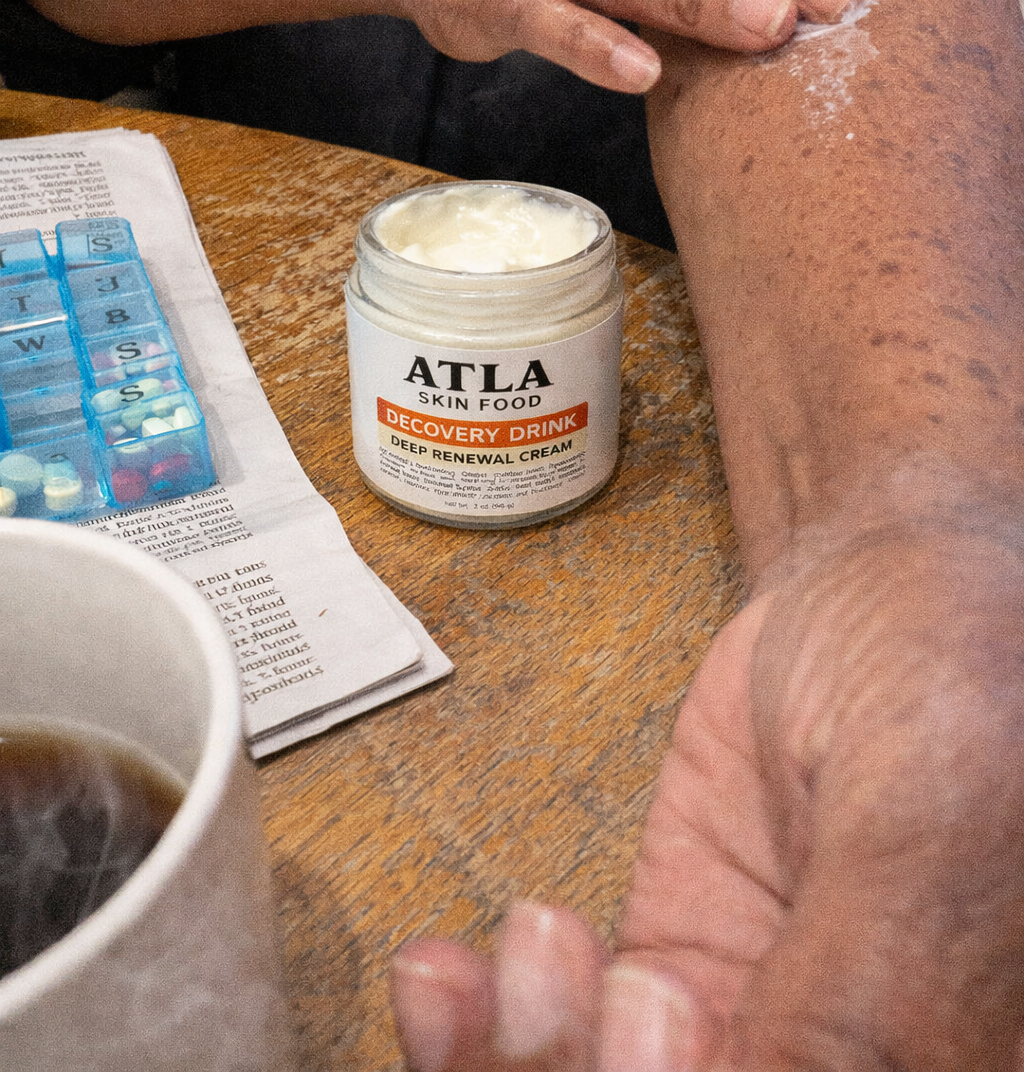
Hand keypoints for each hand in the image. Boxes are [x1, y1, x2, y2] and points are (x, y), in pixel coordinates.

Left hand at [390, 482, 1023, 1068]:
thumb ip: (855, 996)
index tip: (659, 1019)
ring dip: (527, 1055)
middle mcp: (850, 1057)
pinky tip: (451, 975)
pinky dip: (488, 1023)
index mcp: (952, 1063)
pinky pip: (567, 1038)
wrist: (890, 584)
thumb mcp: (917, 830)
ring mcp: (752, 1022)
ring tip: (536, 950)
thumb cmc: (953, 673)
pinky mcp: (677, 967)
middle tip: (600, 995)